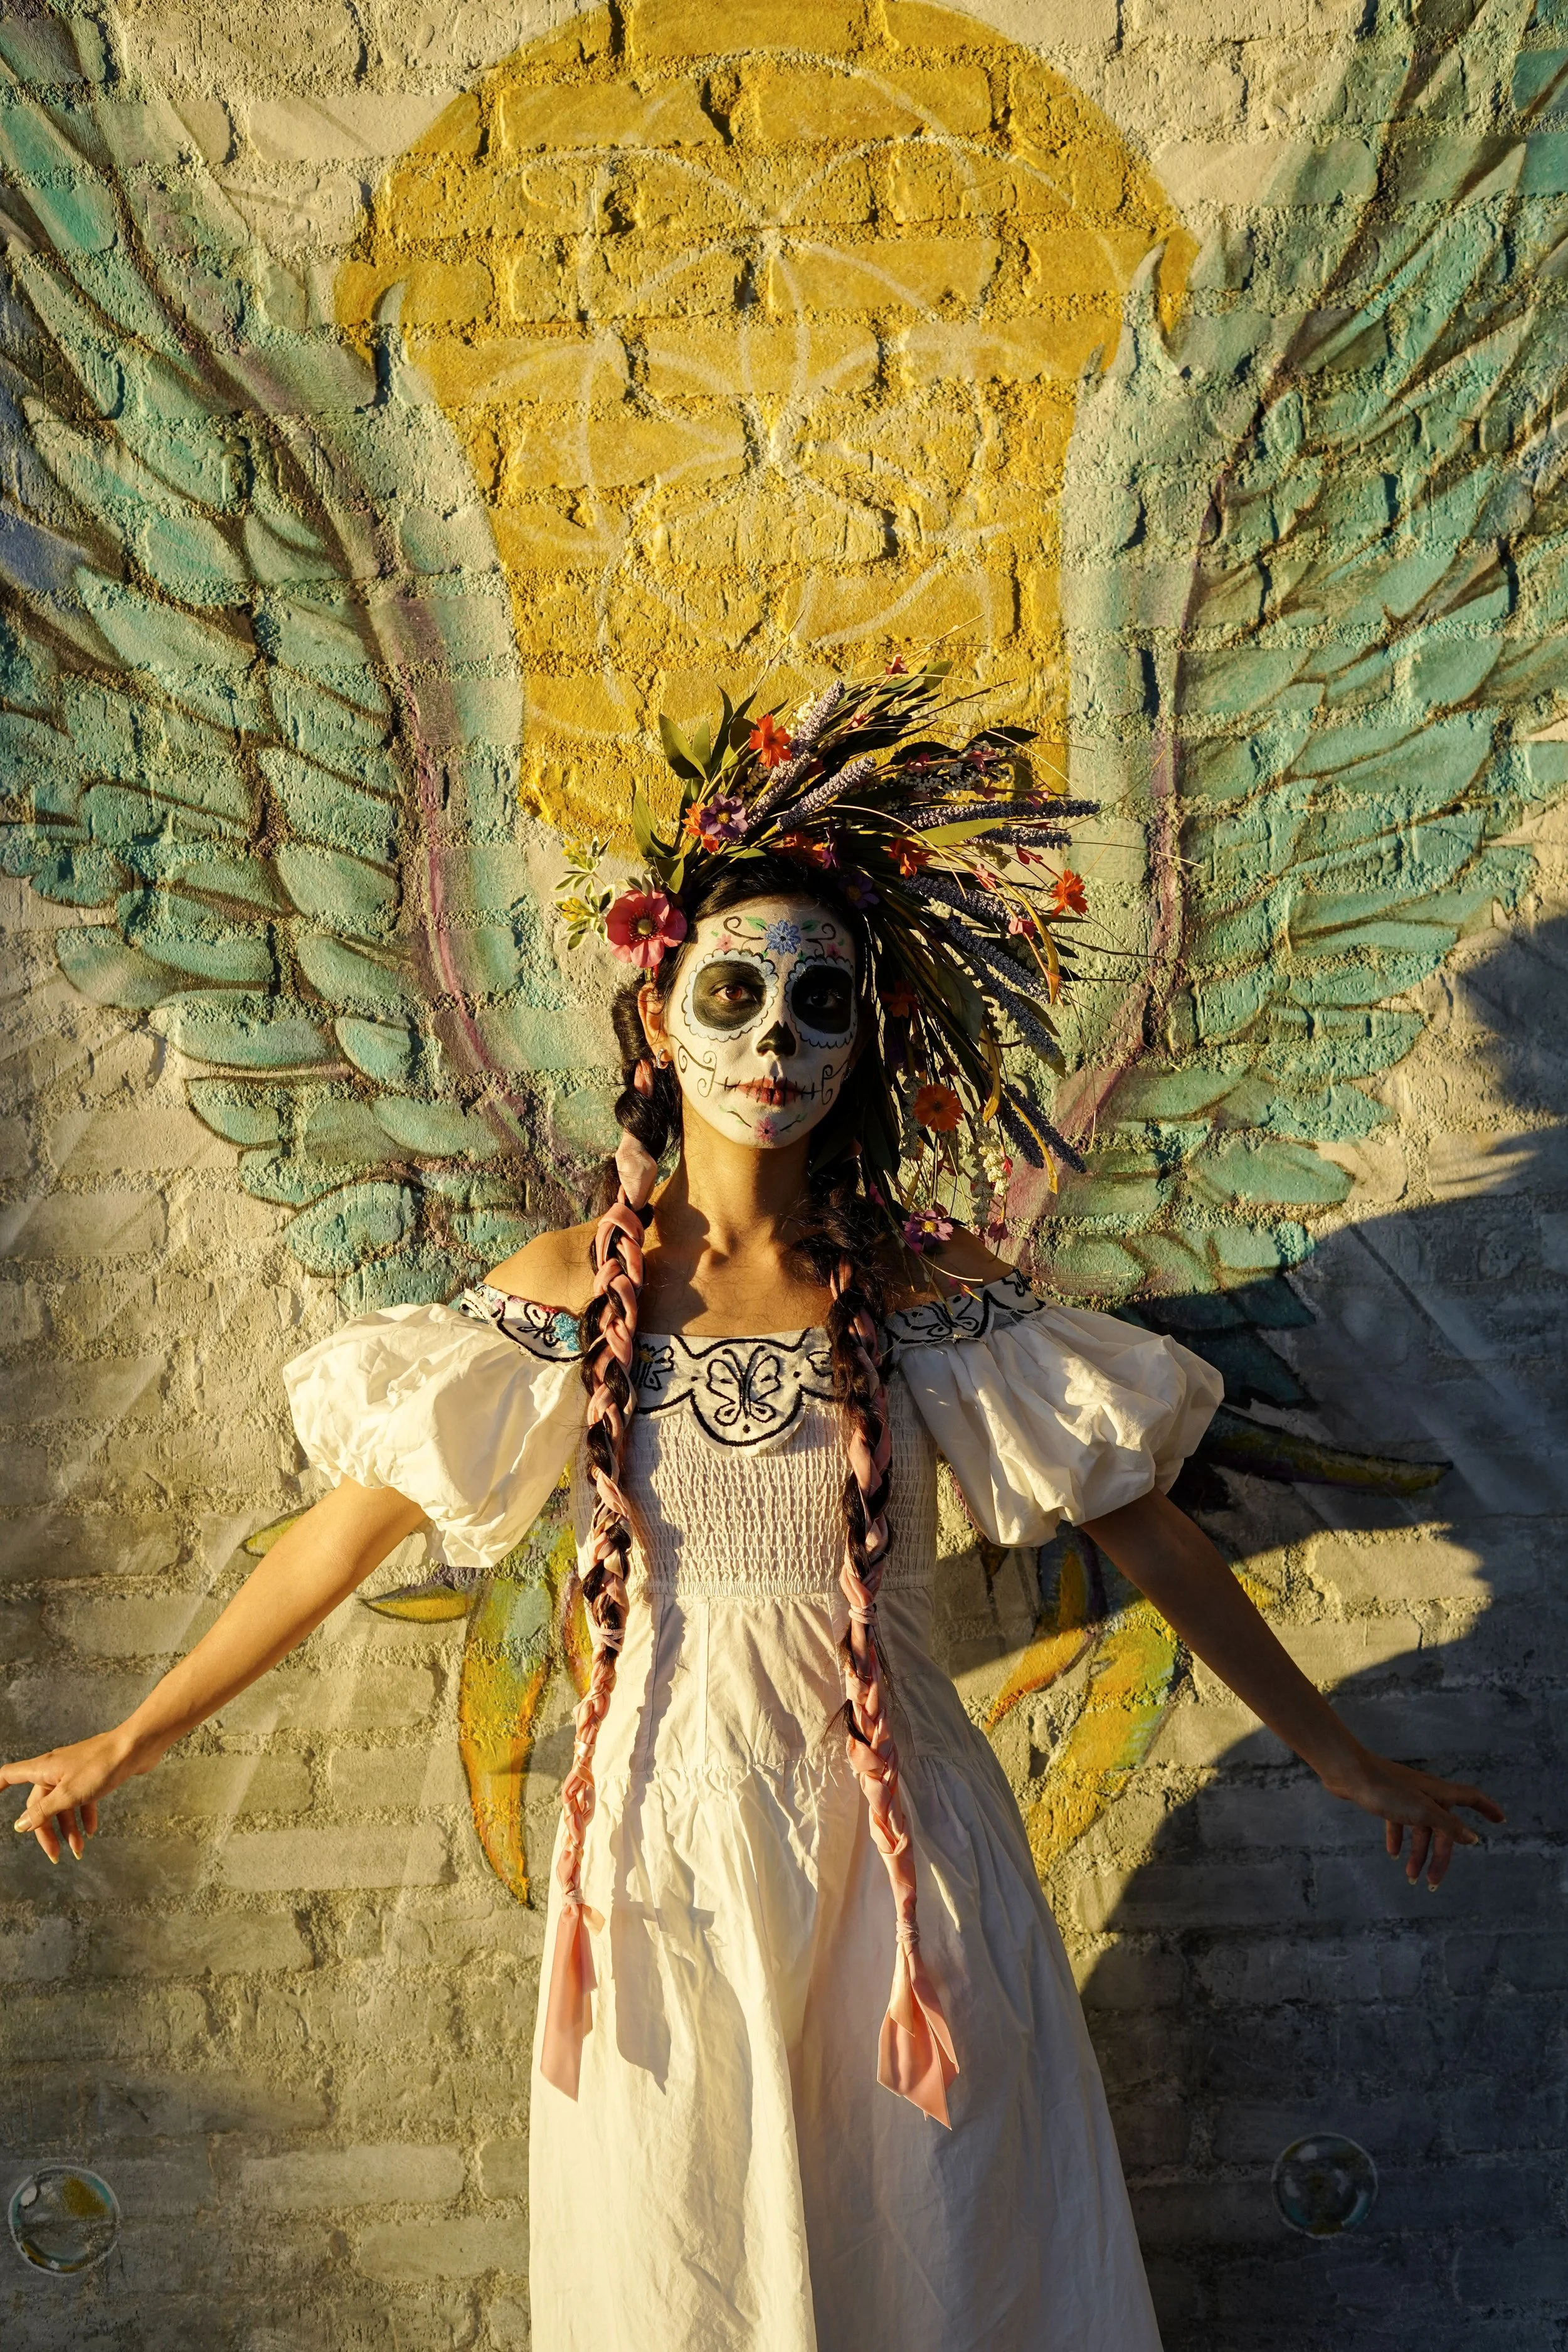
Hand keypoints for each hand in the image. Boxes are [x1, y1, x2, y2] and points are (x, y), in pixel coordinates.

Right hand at [0, 1727, 146, 1863]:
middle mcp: (55, 1770)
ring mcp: (74, 1772)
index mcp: (43, 1769)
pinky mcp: (93, 1775)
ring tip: (79, 1850)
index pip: (9, 1775)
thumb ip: (43, 1810)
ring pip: (63, 1804)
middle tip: (56, 1855)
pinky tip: (92, 1831)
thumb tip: (19, 1825)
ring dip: (69, 1828)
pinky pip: (82, 1799)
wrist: (137, 1747)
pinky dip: (85, 1815)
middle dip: (46, 1830)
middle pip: (40, 1802)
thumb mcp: (68, 1794)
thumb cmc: (101, 1765)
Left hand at [1322, 1744, 1504, 1889]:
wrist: (1348, 1773)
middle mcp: (1426, 1793)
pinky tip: (1392, 1854)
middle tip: (1433, 1883)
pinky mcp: (1387, 1800)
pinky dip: (1398, 1839)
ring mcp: (1406, 1796)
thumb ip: (1448, 1825)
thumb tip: (1472, 1838)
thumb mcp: (1422, 1811)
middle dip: (1440, 1856)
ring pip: (1420, 1829)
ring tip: (1411, 1877)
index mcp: (1439, 1793)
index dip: (1488, 1808)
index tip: (1501, 1820)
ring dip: (1418, 1853)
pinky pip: (1399, 1823)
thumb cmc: (1386, 1789)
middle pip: (1443, 1828)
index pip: (1472, 1798)